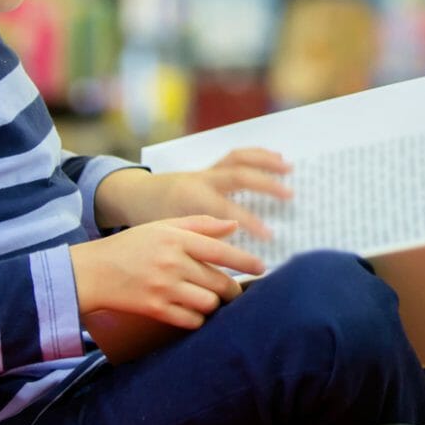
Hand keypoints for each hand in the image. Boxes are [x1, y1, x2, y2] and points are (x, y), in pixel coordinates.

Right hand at [68, 215, 266, 330]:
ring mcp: (163, 288)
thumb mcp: (162, 226)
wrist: (92, 272)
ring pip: (208, 303)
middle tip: (234, 290)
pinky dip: (197, 318)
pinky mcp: (155, 309)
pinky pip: (190, 320)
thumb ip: (199, 224)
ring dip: (213, 303)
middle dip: (232, 289)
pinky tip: (193, 311)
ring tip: (209, 299)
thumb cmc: (131, 246)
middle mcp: (172, 263)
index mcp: (176, 239)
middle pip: (219, 281)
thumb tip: (233, 226)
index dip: (245, 260)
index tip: (262, 268)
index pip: (220, 251)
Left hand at [103, 148, 294, 237]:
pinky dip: (257, 155)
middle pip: (238, 176)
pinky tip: (276, 157)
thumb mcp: (173, 240)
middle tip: (290, 197)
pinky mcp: (210, 167)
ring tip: (289, 167)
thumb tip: (225, 270)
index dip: (251, 223)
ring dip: (266, 161)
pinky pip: (236, 156)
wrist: (134, 196)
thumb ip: (199, 249)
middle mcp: (201, 180)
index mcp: (191, 200)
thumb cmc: (152, 225)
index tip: (271, 236)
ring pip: (238, 159)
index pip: (227, 211)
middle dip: (266, 185)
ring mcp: (206, 171)